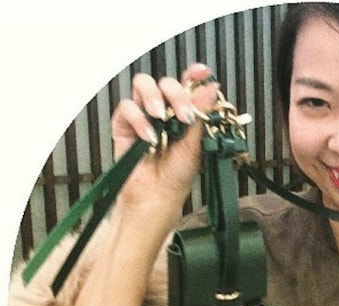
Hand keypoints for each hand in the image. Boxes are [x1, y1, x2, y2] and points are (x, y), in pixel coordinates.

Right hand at [111, 63, 219, 233]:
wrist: (158, 197)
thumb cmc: (177, 176)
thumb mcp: (195, 145)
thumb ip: (200, 115)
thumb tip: (210, 88)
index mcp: (184, 113)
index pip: (188, 85)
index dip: (194, 75)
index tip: (201, 72)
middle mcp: (164, 110)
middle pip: (166, 82)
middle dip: (176, 93)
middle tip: (183, 114)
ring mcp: (143, 115)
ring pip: (143, 84)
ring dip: (153, 97)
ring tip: (161, 118)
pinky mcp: (124, 125)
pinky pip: (127, 108)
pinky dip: (139, 120)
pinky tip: (149, 137)